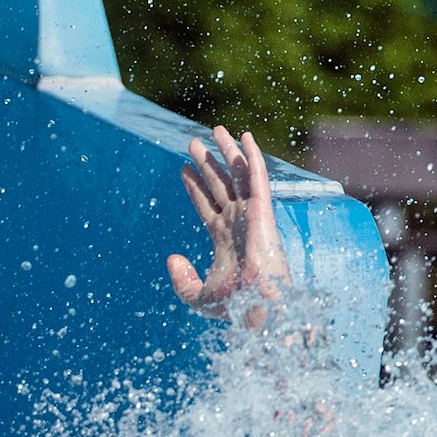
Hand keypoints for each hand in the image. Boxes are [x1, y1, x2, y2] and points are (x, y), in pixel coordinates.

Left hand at [167, 126, 292, 329]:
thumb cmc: (234, 306)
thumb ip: (182, 280)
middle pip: (219, 184)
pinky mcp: (263, 210)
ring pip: (236, 175)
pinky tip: (245, 137)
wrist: (257, 306)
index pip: (206, 205)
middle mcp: (238, 222)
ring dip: (226, 152)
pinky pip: (257, 176)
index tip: (184, 169)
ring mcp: (251, 214)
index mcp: (224, 238)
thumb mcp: (198, 297)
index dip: (195, 186)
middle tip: (193, 143)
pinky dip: (252, 156)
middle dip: (207, 163)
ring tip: (215, 130)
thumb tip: (172, 258)